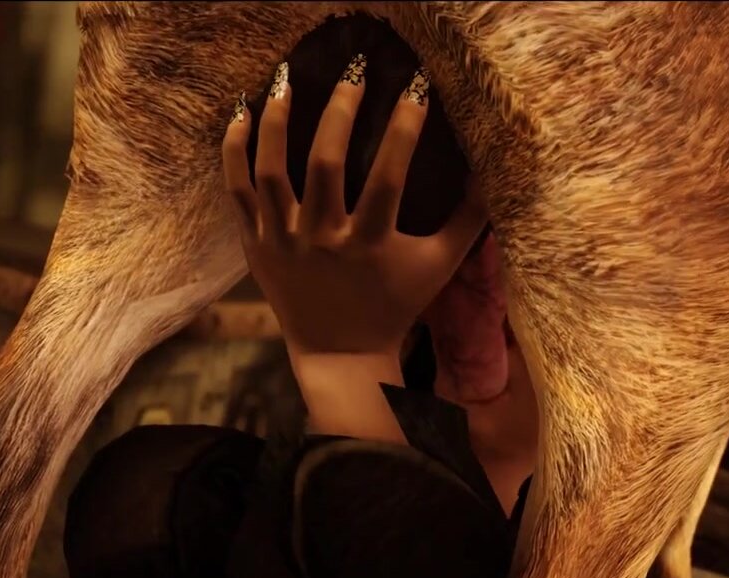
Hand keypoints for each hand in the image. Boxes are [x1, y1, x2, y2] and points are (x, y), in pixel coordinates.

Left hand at [222, 61, 486, 362]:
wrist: (339, 354)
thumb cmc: (395, 305)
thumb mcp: (438, 265)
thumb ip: (468, 219)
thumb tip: (494, 169)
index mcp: (369, 244)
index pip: (388, 176)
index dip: (404, 128)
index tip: (417, 86)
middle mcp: (322, 241)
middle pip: (323, 164)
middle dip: (340, 111)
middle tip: (356, 72)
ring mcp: (283, 242)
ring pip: (271, 172)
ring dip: (275, 121)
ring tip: (285, 81)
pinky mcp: (256, 244)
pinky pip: (238, 192)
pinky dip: (235, 151)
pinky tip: (241, 114)